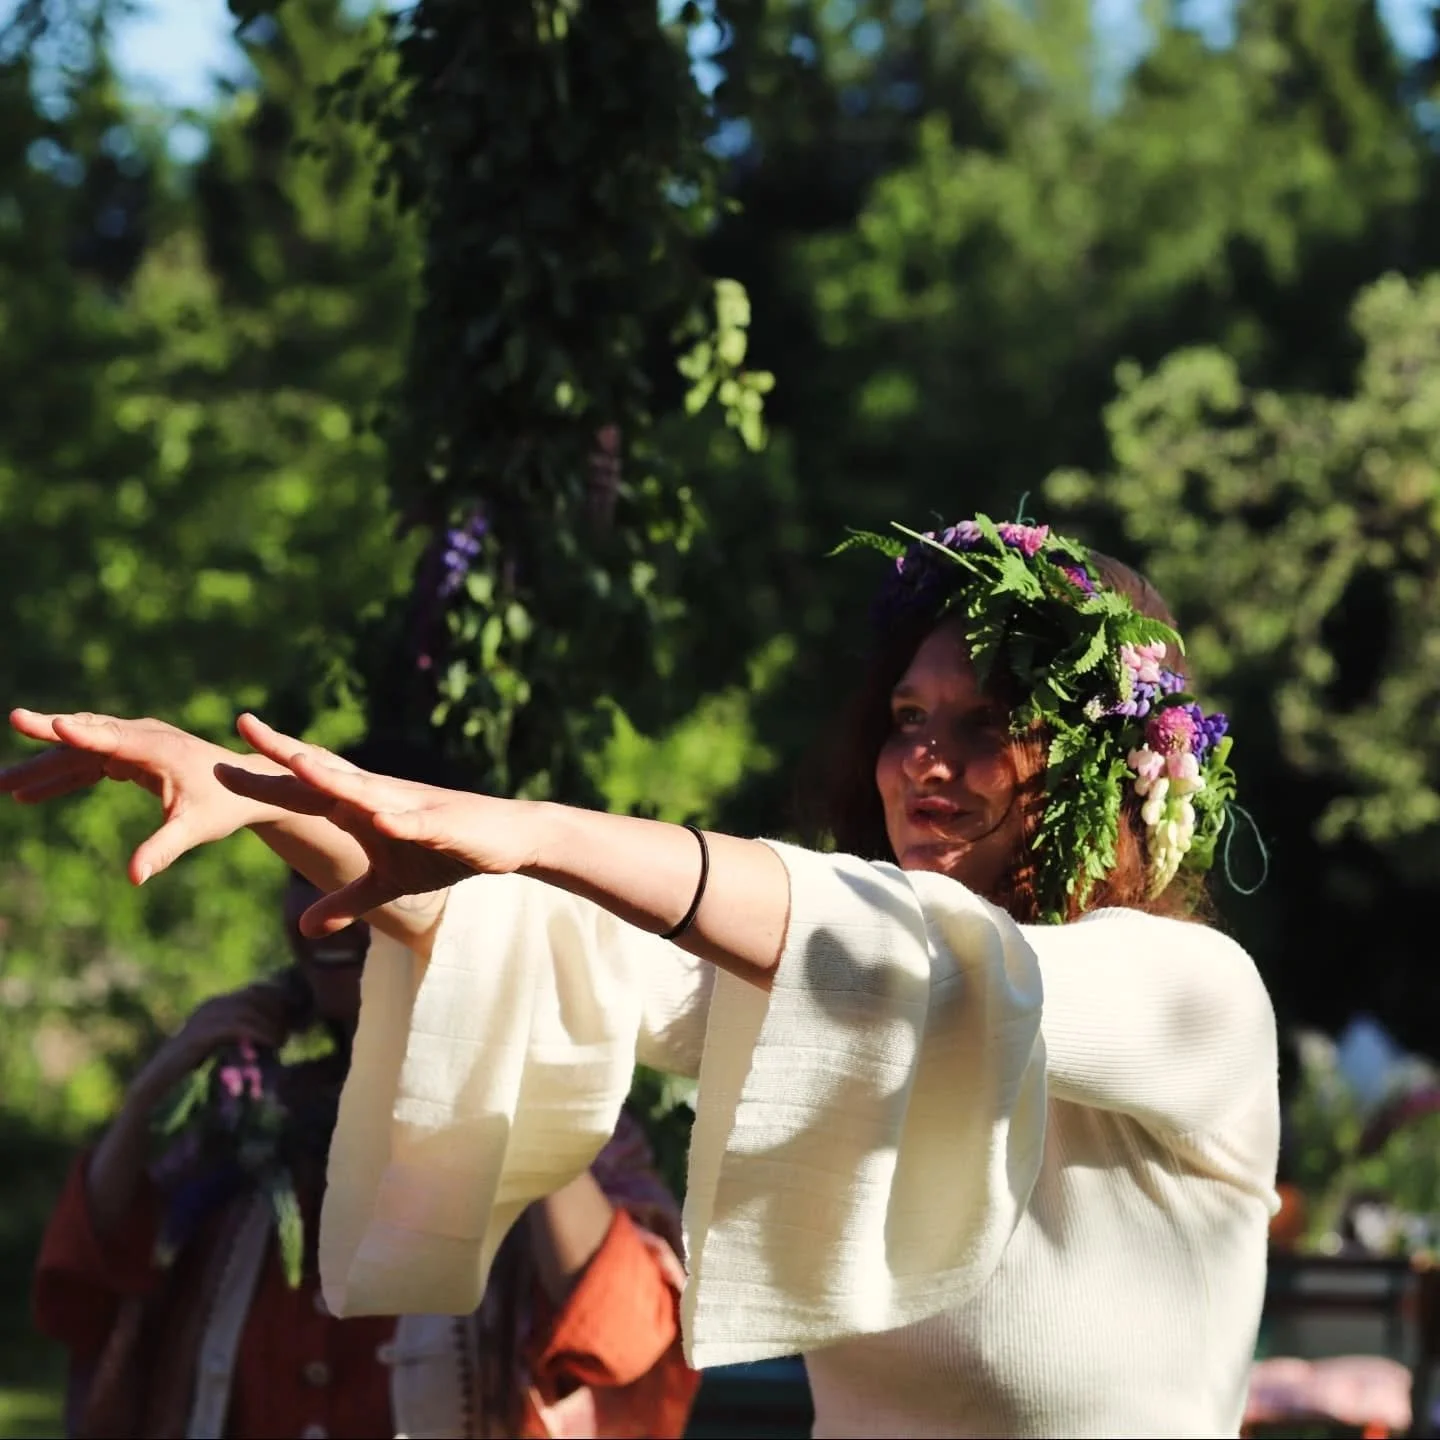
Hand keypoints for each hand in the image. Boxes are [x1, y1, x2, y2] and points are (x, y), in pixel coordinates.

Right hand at [1, 710, 280, 885]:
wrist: (244, 787)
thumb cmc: (223, 806)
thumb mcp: (196, 829)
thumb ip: (164, 848)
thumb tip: (135, 878)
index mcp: (160, 749)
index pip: (113, 738)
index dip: (82, 733)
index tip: (54, 724)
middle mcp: (144, 738)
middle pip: (87, 735)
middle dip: (46, 738)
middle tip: (11, 735)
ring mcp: (134, 744)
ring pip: (81, 751)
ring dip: (43, 767)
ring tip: (1, 785)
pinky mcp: (130, 756)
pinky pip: (88, 764)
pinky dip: (61, 779)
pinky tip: (30, 796)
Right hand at [134, 980, 292, 1105]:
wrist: (158, 1090)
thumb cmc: (195, 1074)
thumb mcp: (227, 1049)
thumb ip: (247, 1037)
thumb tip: (283, 1034)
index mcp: (218, 1006)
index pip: (257, 990)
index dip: (280, 1001)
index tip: (296, 1019)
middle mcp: (212, 1006)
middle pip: (256, 996)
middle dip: (278, 1011)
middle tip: (290, 1032)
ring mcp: (204, 1018)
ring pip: (249, 1008)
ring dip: (272, 1023)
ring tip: (282, 1041)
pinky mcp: (200, 1034)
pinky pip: (238, 1025)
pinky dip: (260, 1031)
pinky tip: (272, 1043)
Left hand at [216, 713, 547, 934]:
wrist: (503, 839)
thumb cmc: (443, 851)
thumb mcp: (388, 882)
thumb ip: (345, 901)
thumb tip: (304, 929)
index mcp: (360, 807)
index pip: (304, 788)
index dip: (265, 775)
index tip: (220, 762)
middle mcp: (379, 796)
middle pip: (325, 772)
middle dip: (286, 751)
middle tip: (244, 725)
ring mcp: (411, 806)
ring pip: (366, 789)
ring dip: (333, 778)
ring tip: (298, 763)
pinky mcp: (442, 824)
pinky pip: (417, 823)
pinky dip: (400, 821)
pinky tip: (382, 820)